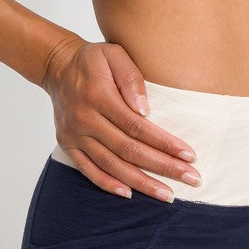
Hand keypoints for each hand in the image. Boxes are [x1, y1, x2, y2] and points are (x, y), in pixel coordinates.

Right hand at [40, 36, 201, 201]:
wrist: (57, 66)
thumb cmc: (93, 60)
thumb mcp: (114, 54)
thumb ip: (131, 78)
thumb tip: (145, 109)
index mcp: (98, 96)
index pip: (137, 127)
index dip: (164, 143)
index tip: (189, 155)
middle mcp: (85, 119)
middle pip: (128, 150)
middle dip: (162, 167)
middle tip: (191, 178)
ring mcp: (74, 135)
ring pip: (111, 165)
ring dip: (141, 182)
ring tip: (167, 194)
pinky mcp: (68, 144)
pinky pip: (88, 170)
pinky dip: (108, 184)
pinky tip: (129, 194)